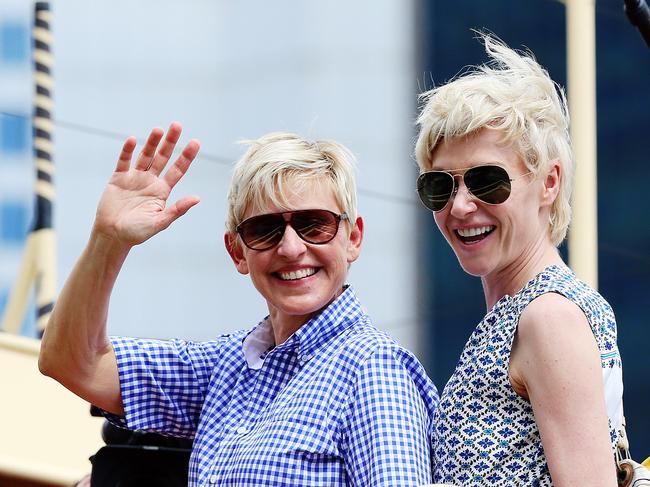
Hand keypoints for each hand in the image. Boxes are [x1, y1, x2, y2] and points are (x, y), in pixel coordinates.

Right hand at [93, 122, 200, 246]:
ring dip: (151, 143)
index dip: (186, 156)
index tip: (195, 142)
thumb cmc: (137, 233)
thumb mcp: (160, 222)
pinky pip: (123, 161)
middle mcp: (150, 181)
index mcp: (162, 191)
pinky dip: (127, 151)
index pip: (177, 170)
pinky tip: (132, 140)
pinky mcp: (118, 178)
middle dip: (170, 142)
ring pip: (145, 156)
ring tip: (159, 129)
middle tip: (177, 125)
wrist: (112, 236)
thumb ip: (177, 209)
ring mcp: (134, 178)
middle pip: (162, 157)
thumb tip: (197, 198)